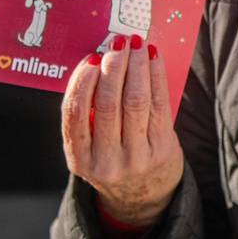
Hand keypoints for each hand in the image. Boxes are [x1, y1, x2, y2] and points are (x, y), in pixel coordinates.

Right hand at [61, 35, 183, 228]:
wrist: (143, 196)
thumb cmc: (112, 160)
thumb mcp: (89, 149)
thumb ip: (87, 116)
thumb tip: (97, 62)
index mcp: (79, 159)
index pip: (74, 115)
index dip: (82, 83)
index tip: (91, 59)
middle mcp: (107, 161)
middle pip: (108, 103)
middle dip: (114, 67)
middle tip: (117, 42)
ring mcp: (137, 157)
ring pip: (136, 101)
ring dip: (136, 66)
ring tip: (136, 44)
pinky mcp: (163, 149)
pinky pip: (159, 104)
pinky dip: (156, 76)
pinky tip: (153, 58)